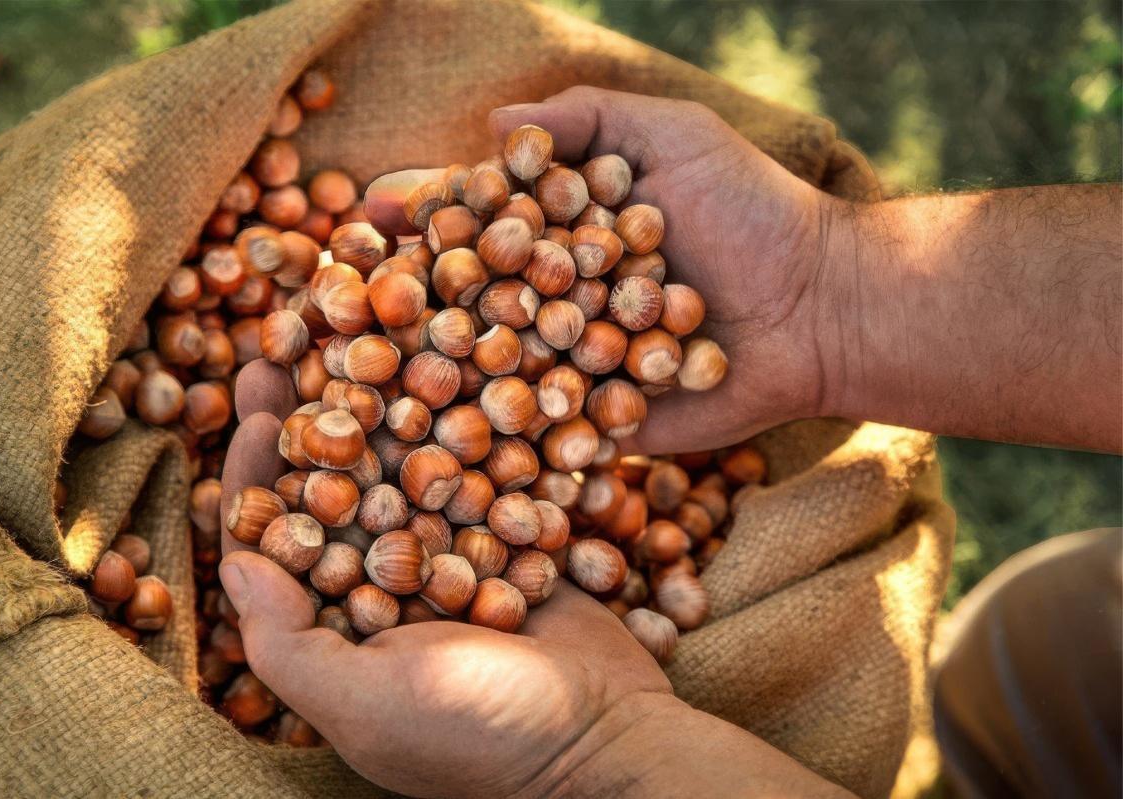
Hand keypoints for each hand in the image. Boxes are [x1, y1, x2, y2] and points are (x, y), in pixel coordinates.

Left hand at [217, 359, 672, 796]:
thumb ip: (288, 643)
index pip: (278, 540)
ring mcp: (449, 555)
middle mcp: (384, 584)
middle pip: (332, 484)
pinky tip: (445, 364)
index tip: (259, 411)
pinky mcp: (506, 534)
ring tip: (362, 333)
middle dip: (308, 416)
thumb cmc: (481, 735)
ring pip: (400, 464)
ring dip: (377, 401)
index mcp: (336, 628)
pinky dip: (457, 419)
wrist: (608, 737)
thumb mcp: (367, 705)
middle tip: (291, 344)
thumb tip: (234, 563)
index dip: (258, 474)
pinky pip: (474, 469)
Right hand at [367, 87, 835, 451]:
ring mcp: (575, 366)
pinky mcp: (600, 423)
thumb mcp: (671, 134)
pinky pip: (541, 432)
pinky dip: (490, 437)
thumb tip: (493, 123)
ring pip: (490, 372)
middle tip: (339, 301)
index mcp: (565, 234)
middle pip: (469, 298)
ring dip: (427, 376)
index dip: (424, 215)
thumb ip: (586, 118)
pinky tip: (425, 441)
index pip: (479, 222)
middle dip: (405, 299)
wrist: (822, 304)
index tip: (367, 210)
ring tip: (363, 375)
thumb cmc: (750, 207)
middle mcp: (559, 300)